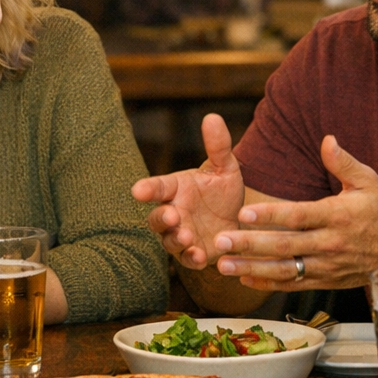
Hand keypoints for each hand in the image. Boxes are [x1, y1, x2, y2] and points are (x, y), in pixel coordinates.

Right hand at [132, 114, 245, 269]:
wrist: (240, 219)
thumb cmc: (223, 190)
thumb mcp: (225, 167)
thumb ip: (218, 146)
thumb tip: (212, 117)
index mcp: (176, 189)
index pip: (157, 187)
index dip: (147, 189)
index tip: (137, 190)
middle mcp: (174, 212)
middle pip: (157, 218)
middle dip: (161, 218)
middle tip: (172, 215)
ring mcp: (182, 235)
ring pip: (169, 240)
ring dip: (175, 239)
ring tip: (187, 236)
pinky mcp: (195, 254)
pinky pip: (188, 259)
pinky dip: (192, 259)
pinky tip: (200, 257)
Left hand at [211, 136, 377, 290]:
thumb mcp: (369, 181)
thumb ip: (344, 162)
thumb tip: (327, 139)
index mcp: (339, 216)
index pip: (299, 216)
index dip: (271, 215)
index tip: (243, 213)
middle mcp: (330, 244)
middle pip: (285, 246)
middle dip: (251, 245)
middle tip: (221, 242)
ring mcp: (327, 266)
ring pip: (285, 270)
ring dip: (252, 269)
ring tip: (224, 266)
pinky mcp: (326, 281)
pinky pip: (294, 284)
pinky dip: (269, 283)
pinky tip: (245, 280)